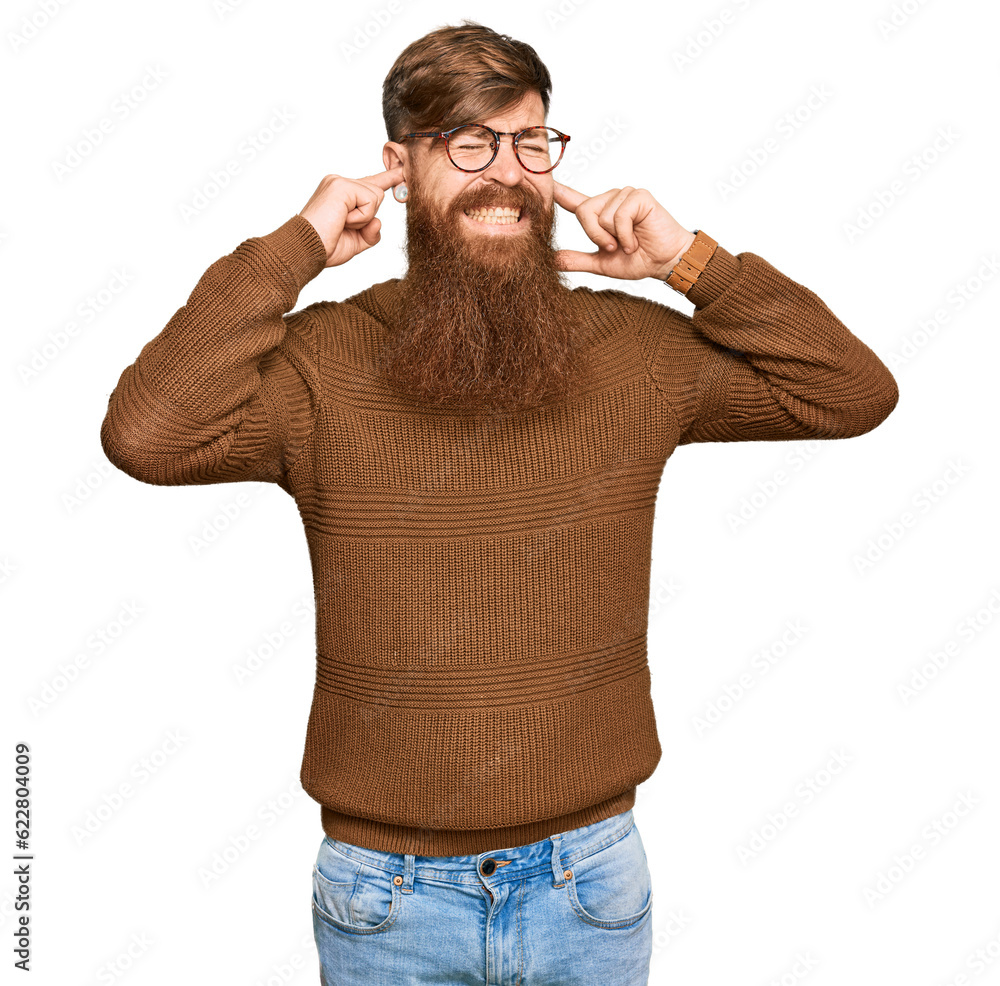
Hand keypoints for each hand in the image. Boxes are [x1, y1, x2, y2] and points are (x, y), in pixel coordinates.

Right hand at [298, 166, 403, 267]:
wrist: (306, 249)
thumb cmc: (325, 247)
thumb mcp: (356, 242)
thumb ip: (371, 232)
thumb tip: (378, 221)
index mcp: (342, 194)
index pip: (369, 183)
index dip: (387, 178)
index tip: (402, 171)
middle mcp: (340, 183)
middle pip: (377, 193)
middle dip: (368, 216)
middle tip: (344, 225)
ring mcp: (340, 182)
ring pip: (376, 196)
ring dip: (364, 218)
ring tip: (342, 223)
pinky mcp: (341, 186)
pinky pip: (370, 201)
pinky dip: (361, 217)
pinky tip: (342, 220)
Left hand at [552, 181, 695, 280]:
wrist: (664, 262)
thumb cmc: (638, 260)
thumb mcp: (601, 263)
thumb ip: (577, 260)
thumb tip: (551, 261)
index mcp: (600, 214)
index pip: (574, 200)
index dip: (559, 191)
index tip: (546, 181)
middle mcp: (610, 200)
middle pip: (584, 211)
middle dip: (596, 236)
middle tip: (614, 246)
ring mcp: (625, 195)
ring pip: (602, 216)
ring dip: (615, 238)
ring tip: (630, 241)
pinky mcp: (639, 196)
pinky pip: (619, 216)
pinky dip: (626, 235)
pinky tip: (636, 239)